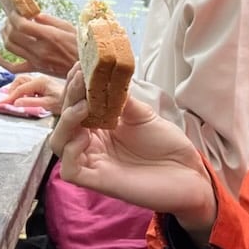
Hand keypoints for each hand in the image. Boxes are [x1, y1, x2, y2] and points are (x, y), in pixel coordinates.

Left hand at [0, 12, 76, 76]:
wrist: (87, 68)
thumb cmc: (81, 45)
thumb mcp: (68, 27)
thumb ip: (49, 20)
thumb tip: (33, 15)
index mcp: (49, 36)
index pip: (22, 25)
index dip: (13, 16)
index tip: (12, 10)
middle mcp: (40, 49)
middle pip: (13, 34)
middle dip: (8, 23)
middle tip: (10, 17)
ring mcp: (36, 61)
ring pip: (10, 48)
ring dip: (4, 35)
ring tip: (6, 27)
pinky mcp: (36, 69)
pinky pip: (14, 68)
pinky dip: (1, 62)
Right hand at [0, 72, 64, 111]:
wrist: (77, 99)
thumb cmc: (64, 103)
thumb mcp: (48, 105)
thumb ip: (31, 103)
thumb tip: (15, 103)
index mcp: (40, 82)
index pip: (20, 89)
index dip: (10, 97)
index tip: (1, 104)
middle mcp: (39, 78)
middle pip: (19, 81)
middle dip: (11, 91)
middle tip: (6, 102)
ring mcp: (40, 80)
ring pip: (22, 81)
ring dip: (15, 90)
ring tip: (12, 100)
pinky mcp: (41, 84)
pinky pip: (27, 85)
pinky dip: (21, 90)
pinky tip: (22, 99)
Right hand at [50, 66, 216, 242]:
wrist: (189, 173)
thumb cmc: (167, 145)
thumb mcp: (143, 114)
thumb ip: (121, 99)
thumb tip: (103, 76)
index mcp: (100, 127)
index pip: (75, 104)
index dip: (74, 86)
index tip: (80, 66)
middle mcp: (92, 144)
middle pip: (63, 121)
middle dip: (69, 97)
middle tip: (82, 79)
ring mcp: (94, 163)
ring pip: (59, 143)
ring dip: (66, 121)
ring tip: (83, 105)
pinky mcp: (98, 182)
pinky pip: (69, 170)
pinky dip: (70, 151)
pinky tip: (85, 137)